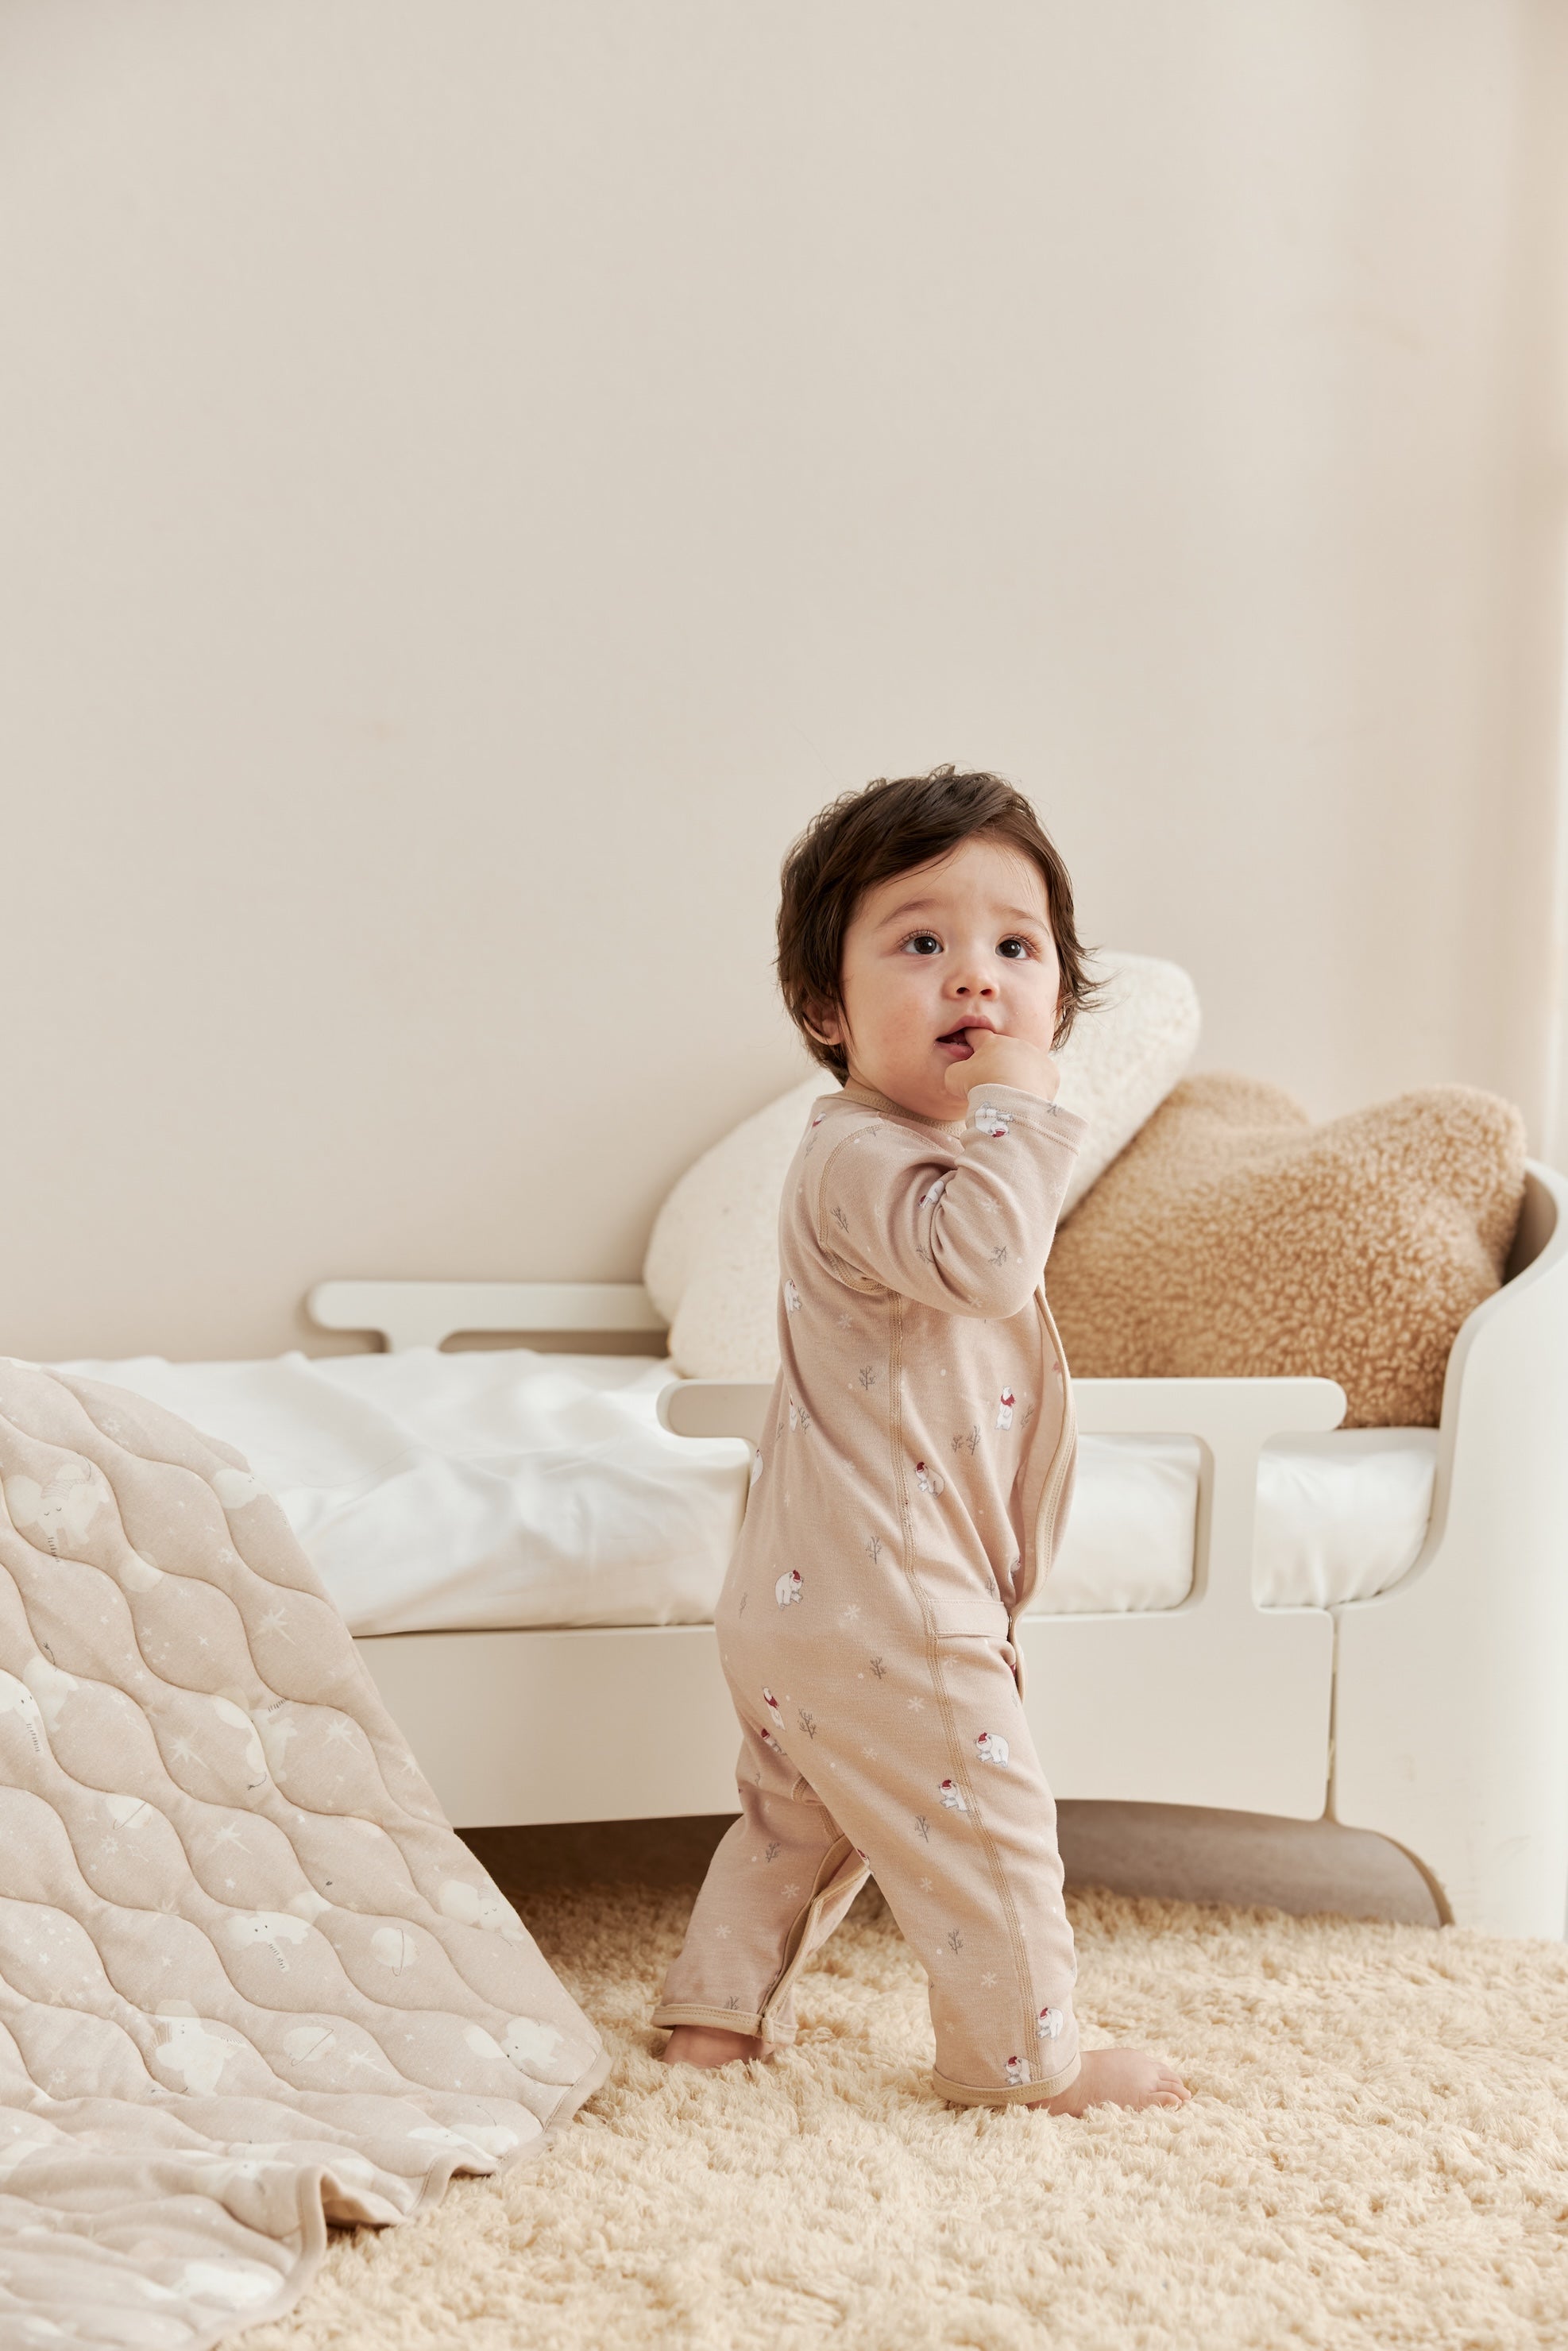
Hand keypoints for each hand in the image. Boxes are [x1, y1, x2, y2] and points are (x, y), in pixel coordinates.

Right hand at [942, 1028, 1060, 1106]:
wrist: (1012, 1102)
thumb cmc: (980, 1087)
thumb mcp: (954, 1077)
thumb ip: (957, 1069)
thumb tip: (961, 1070)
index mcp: (991, 1042)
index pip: (978, 1033)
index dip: (970, 1037)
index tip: (968, 1040)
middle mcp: (1016, 1044)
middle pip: (1004, 1051)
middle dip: (997, 1062)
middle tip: (991, 1080)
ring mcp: (1036, 1057)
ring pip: (1025, 1063)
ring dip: (1018, 1073)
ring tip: (1010, 1092)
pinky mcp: (1051, 1073)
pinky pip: (1041, 1078)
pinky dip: (1034, 1085)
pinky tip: (1025, 1096)